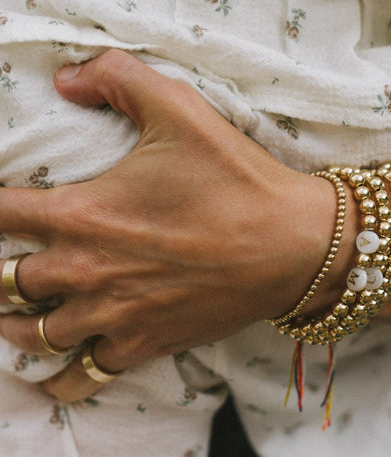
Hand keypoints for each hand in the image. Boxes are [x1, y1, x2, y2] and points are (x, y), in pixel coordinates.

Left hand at [0, 50, 338, 399]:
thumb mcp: (182, 110)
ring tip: (13, 313)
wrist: (295, 245)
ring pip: (28, 334)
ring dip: (12, 323)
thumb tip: (68, 77)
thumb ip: (118, 77)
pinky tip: (51, 378)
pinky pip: (83, 375)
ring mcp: (113, 315)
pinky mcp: (145, 344)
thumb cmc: (238, 180)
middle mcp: (84, 271)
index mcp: (81, 214)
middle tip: (4, 264)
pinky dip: (59, 379)